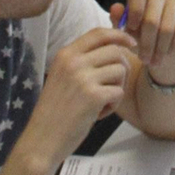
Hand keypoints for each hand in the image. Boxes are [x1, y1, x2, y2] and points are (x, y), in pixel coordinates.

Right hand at [23, 26, 136, 166]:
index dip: (119, 35)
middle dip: (122, 67)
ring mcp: (83, 78)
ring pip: (120, 70)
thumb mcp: (62, 77)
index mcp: (65, 54)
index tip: (132, 42)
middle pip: (115, 51)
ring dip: (117, 87)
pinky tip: (99, 113)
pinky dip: (113, 104)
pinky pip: (119, 91)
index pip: (98, 33)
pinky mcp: (93, 96)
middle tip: (113, 85)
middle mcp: (73, 62)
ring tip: (101, 102)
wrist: (42, 140)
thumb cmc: (54, 112)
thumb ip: (82, 61)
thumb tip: (114, 47)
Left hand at [117, 0, 174, 81]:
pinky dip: (174, 45)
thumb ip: (119, 19)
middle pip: (152, 16)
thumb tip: (114, 8)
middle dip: (147, 43)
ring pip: (168, 27)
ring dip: (160, 49)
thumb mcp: (127, 29)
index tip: (132, 29)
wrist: (165, 42)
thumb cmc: (141, 33)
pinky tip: (170, 53)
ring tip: (155, 61)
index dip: (135, 10)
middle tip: (144, 59)